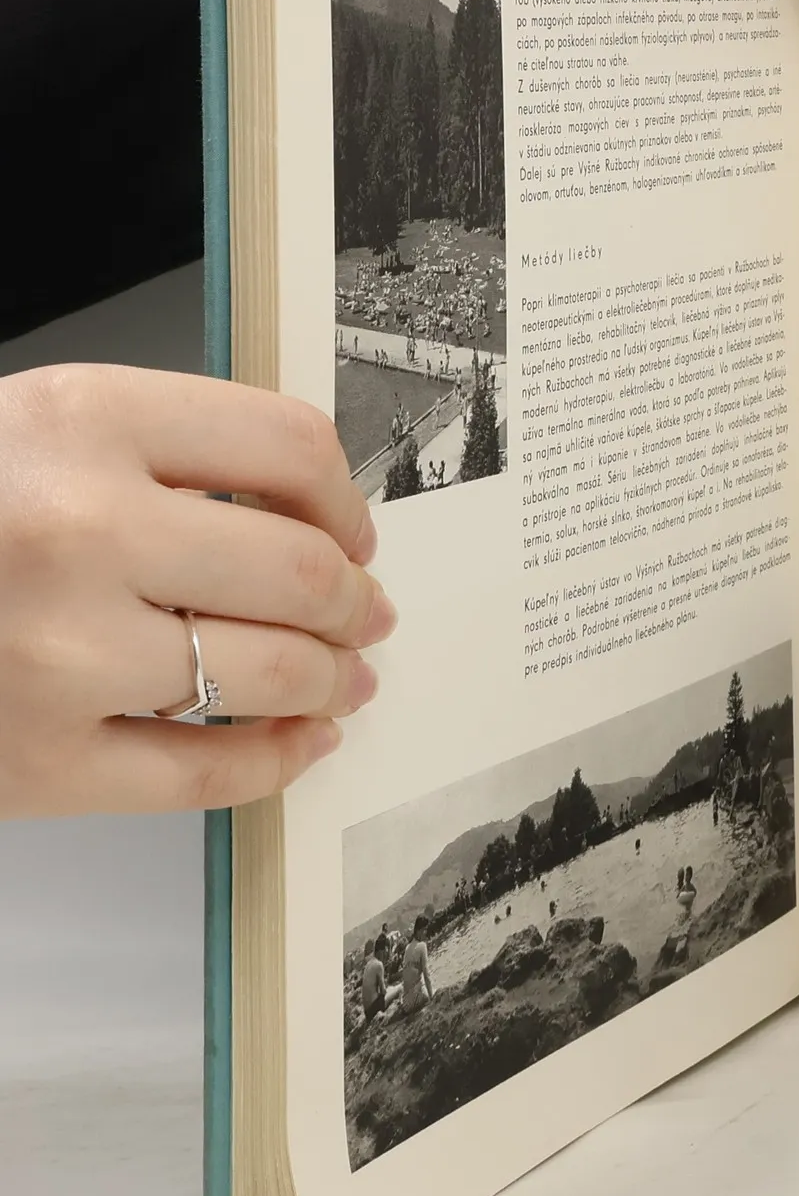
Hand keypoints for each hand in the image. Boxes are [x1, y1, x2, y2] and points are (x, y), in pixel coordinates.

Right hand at [0, 365, 394, 816]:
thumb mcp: (35, 432)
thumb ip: (165, 457)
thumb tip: (316, 522)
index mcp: (78, 421)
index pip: (287, 447)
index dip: (344, 499)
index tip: (353, 530)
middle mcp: (77, 532)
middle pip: (300, 572)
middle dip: (354, 601)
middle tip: (366, 613)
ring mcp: (58, 655)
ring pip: (272, 674)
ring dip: (334, 678)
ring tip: (344, 675)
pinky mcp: (36, 762)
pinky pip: (207, 774)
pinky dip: (278, 759)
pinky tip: (303, 739)